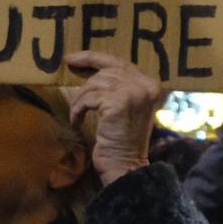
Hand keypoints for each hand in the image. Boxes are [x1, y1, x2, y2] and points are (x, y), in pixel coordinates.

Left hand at [66, 51, 160, 186]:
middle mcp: (146, 85)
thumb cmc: (121, 141)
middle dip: (85, 85)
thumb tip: (89, 68)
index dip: (93, 58)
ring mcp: (134, 92)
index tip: (72, 58)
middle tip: (74, 102)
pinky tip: (77, 122)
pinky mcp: (119, 102)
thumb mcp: (124, 108)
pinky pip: (89, 97)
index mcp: (151, 85)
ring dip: (80, 100)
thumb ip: (117, 87)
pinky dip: (78, 109)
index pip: (119, 62)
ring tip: (78, 115)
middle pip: (106, 71)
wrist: (124, 165)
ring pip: (95, 83)